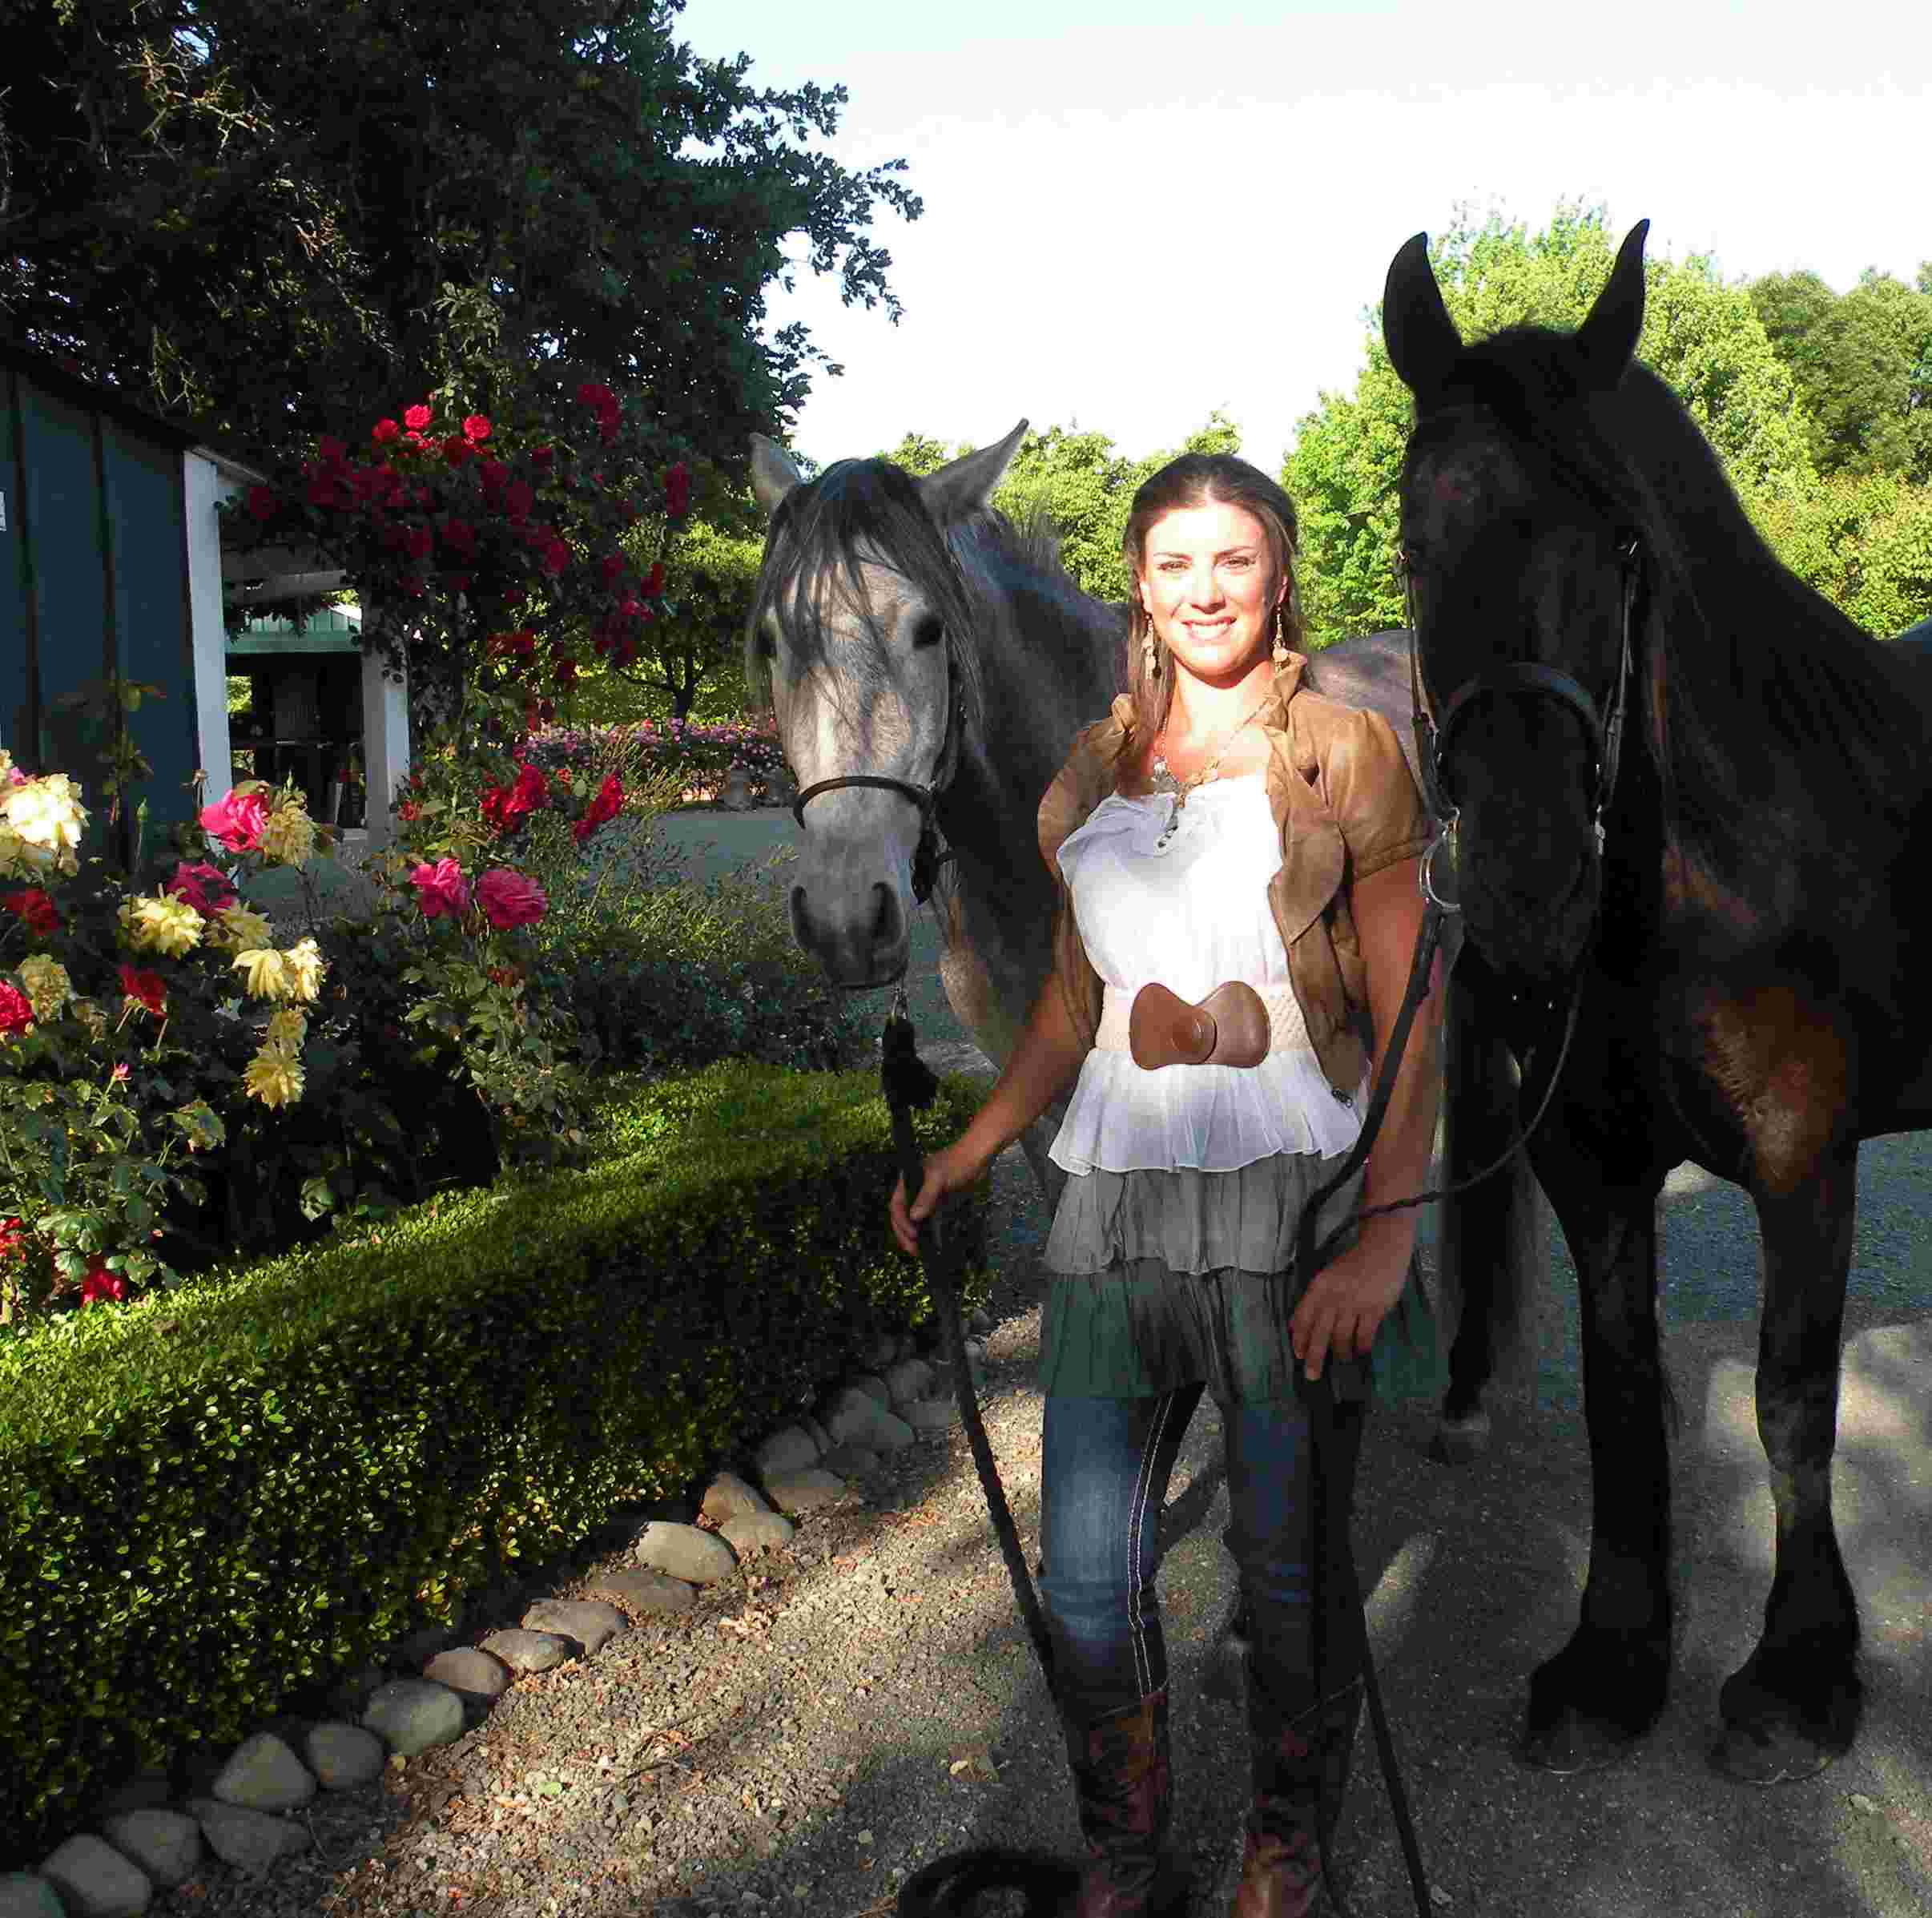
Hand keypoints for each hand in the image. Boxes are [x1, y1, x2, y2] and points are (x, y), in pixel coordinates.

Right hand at [889, 1141, 983, 1254]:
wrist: (976, 1158)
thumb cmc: (956, 1163)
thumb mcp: (939, 1179)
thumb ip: (926, 1197)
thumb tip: (914, 1218)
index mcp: (907, 1181)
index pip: (896, 1205)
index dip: (901, 1222)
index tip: (912, 1235)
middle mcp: (913, 1190)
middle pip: (902, 1216)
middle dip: (905, 1234)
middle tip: (913, 1250)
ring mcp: (925, 1197)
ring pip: (914, 1221)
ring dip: (915, 1236)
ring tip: (919, 1251)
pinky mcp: (937, 1203)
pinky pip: (929, 1221)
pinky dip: (929, 1232)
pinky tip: (932, 1244)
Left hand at [1289, 1231, 1410, 1381]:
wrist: (1382, 1251)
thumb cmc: (1352, 1266)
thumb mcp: (1326, 1278)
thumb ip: (1313, 1301)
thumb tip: (1296, 1327)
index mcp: (1319, 1287)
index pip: (1304, 1317)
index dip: (1300, 1338)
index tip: (1298, 1354)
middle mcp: (1334, 1296)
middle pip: (1320, 1332)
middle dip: (1315, 1356)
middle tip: (1311, 1375)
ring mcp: (1355, 1303)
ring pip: (1342, 1337)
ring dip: (1340, 1354)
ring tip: (1341, 1361)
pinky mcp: (1375, 1309)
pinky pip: (1364, 1335)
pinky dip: (1361, 1347)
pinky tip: (1360, 1352)